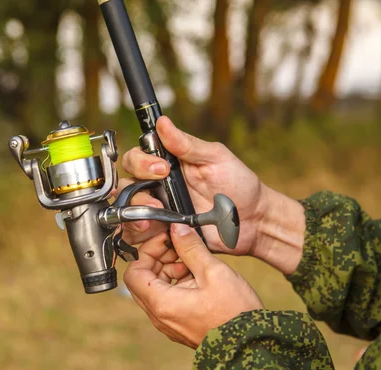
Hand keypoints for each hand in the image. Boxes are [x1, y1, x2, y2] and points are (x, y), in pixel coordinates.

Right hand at [119, 116, 305, 274]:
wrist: (254, 221)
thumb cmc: (239, 184)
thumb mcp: (216, 158)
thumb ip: (187, 144)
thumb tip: (162, 122)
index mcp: (168, 165)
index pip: (137, 158)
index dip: (142, 162)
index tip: (162, 168)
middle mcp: (159, 187)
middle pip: (126, 184)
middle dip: (135, 190)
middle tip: (157, 197)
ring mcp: (161, 212)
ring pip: (128, 211)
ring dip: (133, 214)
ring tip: (150, 220)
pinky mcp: (165, 234)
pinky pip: (140, 236)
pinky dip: (139, 234)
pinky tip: (155, 233)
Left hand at [124, 223, 263, 348]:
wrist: (251, 345)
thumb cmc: (234, 312)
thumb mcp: (213, 272)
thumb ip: (191, 248)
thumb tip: (177, 229)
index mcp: (162, 304)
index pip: (133, 273)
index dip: (147, 251)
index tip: (166, 240)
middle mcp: (160, 317)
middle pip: (143, 281)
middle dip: (158, 259)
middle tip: (180, 247)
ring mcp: (170, 324)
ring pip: (156, 290)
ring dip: (169, 271)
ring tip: (194, 262)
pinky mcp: (181, 326)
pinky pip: (168, 301)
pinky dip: (177, 285)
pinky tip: (199, 276)